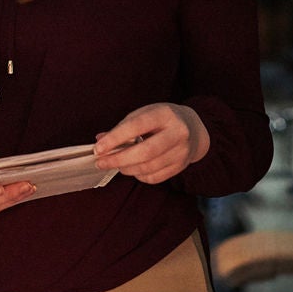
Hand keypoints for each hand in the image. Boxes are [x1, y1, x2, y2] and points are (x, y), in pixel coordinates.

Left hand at [92, 103, 208, 183]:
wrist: (193, 128)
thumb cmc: (162, 120)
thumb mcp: (144, 114)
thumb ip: (123, 127)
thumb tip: (100, 141)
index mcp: (165, 114)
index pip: (136, 126)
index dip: (115, 138)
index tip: (98, 148)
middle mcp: (177, 132)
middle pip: (145, 152)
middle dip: (119, 159)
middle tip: (102, 162)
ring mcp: (182, 151)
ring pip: (149, 167)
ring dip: (127, 168)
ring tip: (116, 164)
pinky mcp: (181, 166)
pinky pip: (155, 177)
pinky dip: (139, 176)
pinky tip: (133, 169)